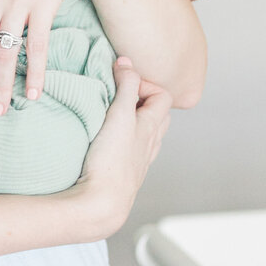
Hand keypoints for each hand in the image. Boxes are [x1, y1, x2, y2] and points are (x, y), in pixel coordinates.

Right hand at [75, 58, 170, 236]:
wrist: (101, 203)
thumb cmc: (111, 160)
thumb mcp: (119, 114)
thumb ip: (125, 86)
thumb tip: (127, 62)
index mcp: (152, 127)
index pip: (163, 96)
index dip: (144, 83)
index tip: (120, 82)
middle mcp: (151, 143)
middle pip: (158, 114)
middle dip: (141, 100)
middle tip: (117, 95)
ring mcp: (139, 160)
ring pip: (145, 134)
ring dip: (133, 120)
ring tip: (111, 114)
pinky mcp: (125, 173)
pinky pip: (132, 150)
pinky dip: (124, 139)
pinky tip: (107, 140)